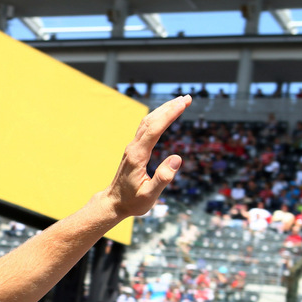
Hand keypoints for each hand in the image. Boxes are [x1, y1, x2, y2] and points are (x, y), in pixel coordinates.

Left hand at [103, 96, 189, 220]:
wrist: (114, 203)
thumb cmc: (132, 202)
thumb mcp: (149, 195)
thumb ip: (163, 178)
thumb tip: (177, 158)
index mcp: (138, 156)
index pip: (154, 129)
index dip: (169, 115)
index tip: (183, 104)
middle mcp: (134, 148)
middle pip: (151, 121)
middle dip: (169, 108)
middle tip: (187, 98)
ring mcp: (133, 147)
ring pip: (147, 122)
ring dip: (163, 110)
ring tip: (180, 102)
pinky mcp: (134, 150)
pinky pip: (146, 129)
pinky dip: (157, 118)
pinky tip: (165, 115)